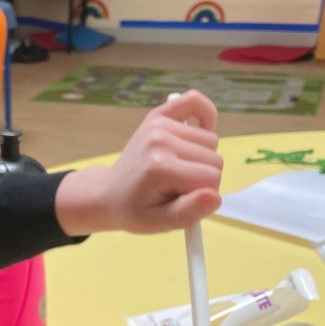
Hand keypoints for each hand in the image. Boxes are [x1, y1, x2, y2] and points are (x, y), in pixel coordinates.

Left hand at [54, 89, 222, 236]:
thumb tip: (215, 197)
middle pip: (214, 159)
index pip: (212, 180)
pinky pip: (195, 102)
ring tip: (177, 170)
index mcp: (160, 168)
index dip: (203, 196)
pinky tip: (199, 129)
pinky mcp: (159, 115)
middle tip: (178, 188)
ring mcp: (159, 125)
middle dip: (203, 178)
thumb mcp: (158, 223)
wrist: (109, 194)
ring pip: (210, 141)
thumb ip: (187, 213)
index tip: (183, 201)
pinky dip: (205, 115)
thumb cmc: (135, 210)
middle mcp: (161, 141)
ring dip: (201, 158)